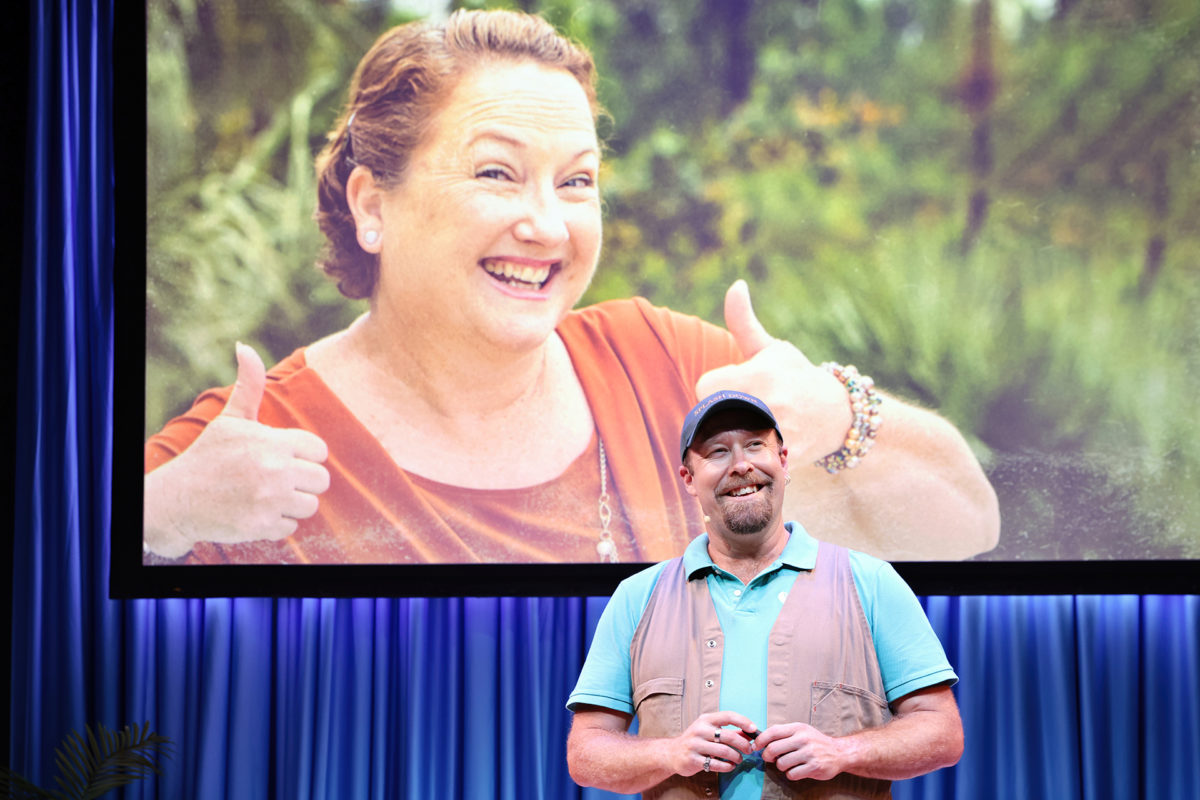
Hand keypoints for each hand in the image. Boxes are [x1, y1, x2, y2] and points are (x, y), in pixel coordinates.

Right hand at [143, 343, 330, 557]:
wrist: (178, 499)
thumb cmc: (209, 456)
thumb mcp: (231, 419)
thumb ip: (249, 386)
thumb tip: (245, 347)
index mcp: (273, 442)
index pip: (319, 451)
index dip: (304, 455)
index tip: (283, 458)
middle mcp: (275, 470)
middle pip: (321, 480)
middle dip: (302, 480)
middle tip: (276, 479)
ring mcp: (270, 500)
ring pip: (311, 505)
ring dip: (292, 502)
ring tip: (267, 495)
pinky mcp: (262, 526)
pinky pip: (291, 527)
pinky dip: (277, 522)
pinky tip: (256, 511)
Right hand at [668, 712, 759, 776]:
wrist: (673, 753)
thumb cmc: (696, 740)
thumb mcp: (710, 730)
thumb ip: (729, 731)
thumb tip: (750, 732)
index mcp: (706, 719)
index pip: (728, 716)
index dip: (743, 721)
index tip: (754, 729)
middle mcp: (700, 730)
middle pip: (728, 736)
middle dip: (743, 744)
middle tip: (749, 750)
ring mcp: (695, 745)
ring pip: (724, 751)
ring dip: (736, 757)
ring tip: (739, 759)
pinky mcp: (693, 759)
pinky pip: (716, 764)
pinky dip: (727, 766)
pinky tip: (730, 766)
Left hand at [695, 280, 849, 461]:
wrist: (837, 416)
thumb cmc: (796, 377)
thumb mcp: (771, 348)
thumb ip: (743, 321)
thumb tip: (735, 284)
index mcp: (757, 376)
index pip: (704, 387)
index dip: (717, 388)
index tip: (737, 388)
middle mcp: (765, 405)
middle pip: (710, 416)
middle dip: (723, 414)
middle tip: (749, 411)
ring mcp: (773, 436)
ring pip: (723, 441)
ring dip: (731, 438)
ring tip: (755, 429)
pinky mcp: (779, 459)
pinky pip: (743, 462)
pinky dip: (746, 459)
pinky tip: (762, 448)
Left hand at [754, 722, 844, 781]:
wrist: (839, 752)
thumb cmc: (816, 742)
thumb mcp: (801, 731)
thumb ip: (784, 734)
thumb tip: (761, 739)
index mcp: (798, 728)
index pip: (773, 731)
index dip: (760, 739)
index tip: (756, 746)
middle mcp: (803, 739)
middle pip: (773, 749)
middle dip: (767, 756)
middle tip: (769, 758)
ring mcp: (809, 753)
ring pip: (781, 763)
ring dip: (781, 766)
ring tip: (788, 764)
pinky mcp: (814, 766)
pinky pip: (792, 774)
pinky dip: (791, 774)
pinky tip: (797, 770)